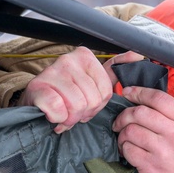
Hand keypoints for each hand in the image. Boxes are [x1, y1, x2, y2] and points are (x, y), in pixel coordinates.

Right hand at [19, 48, 141, 132]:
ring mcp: (52, 72)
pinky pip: (58, 109)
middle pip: (92, 100)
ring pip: (77, 106)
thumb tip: (138, 54)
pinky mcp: (37, 87)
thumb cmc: (65, 95)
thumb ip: (114, 69)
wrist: (35, 104)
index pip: (105, 92)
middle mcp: (68, 59)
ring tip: (63, 113)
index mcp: (84, 56)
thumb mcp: (92, 81)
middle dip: (83, 114)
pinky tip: (52, 115)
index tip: (85, 104)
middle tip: (72, 111)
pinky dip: (57, 118)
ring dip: (70, 118)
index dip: (96, 106)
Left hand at [112, 86, 173, 172]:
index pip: (159, 98)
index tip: (127, 93)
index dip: (139, 92)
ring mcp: (161, 151)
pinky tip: (129, 152)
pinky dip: (124, 149)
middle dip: (124, 114)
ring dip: (122, 133)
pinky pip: (128, 149)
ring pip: (131, 130)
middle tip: (120, 121)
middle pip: (140, 112)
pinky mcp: (149, 166)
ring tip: (125, 139)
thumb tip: (147, 104)